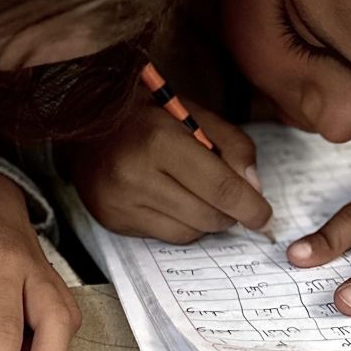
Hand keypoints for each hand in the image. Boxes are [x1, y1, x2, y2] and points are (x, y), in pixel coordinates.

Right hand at [61, 97, 271, 242]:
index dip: (249, 206)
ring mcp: (119, 202)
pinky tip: (172, 200)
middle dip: (229, 213)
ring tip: (198, 194)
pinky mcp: (111, 220)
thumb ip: (233, 147)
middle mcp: (134, 174)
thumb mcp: (196, 114)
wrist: (87, 120)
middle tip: (233, 200)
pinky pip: (164, 237)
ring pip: (188, 233)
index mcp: (158, 140)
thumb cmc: (149, 114)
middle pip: (207, 216)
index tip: (263, 215)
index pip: (219, 186)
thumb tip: (253, 190)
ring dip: (205, 220)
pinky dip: (179, 224)